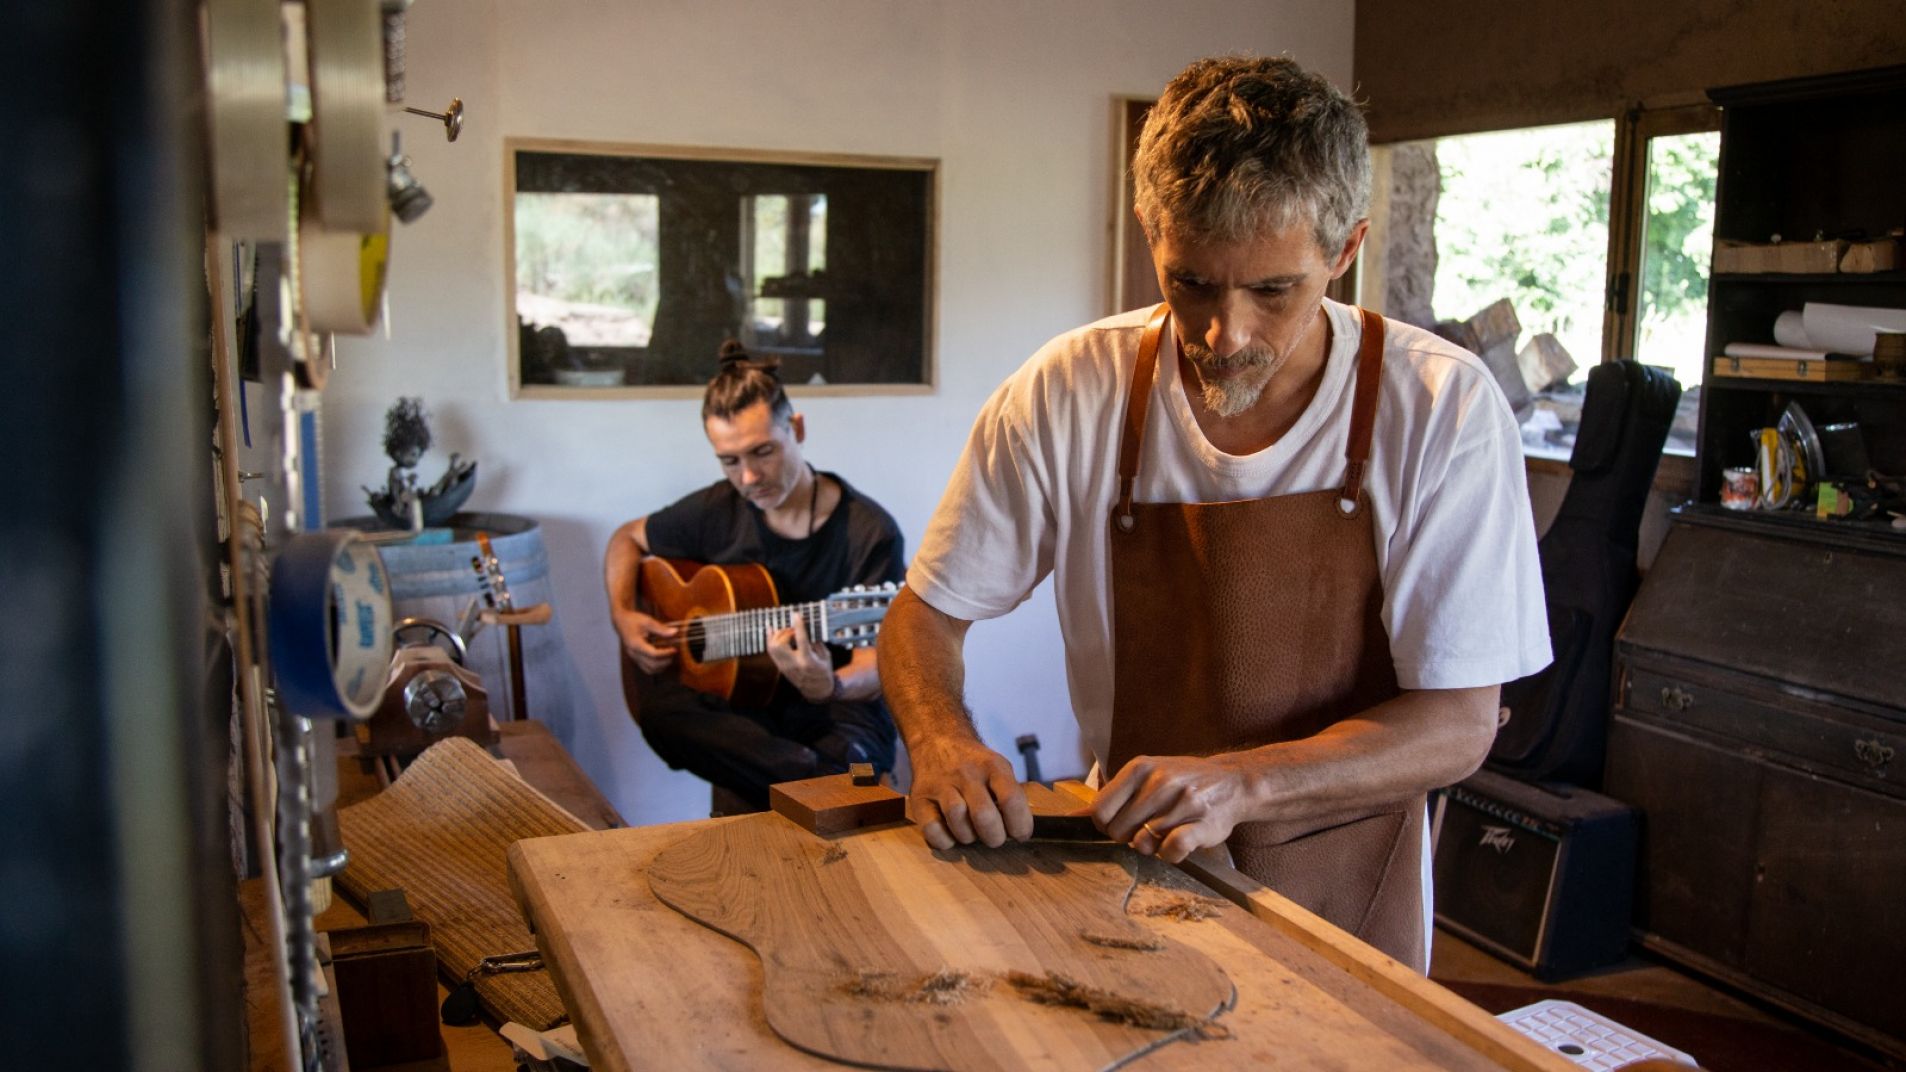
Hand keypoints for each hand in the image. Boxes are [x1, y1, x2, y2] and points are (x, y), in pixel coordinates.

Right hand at [614, 608, 677, 673]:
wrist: (621, 621)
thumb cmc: (633, 620)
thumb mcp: (648, 621)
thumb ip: (661, 628)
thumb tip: (675, 632)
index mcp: (636, 644)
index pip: (653, 654)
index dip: (666, 653)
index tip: (674, 649)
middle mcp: (634, 653)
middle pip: (652, 665)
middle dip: (665, 661)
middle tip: (673, 653)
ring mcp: (634, 657)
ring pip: (650, 670)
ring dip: (661, 666)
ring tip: (669, 657)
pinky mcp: (635, 658)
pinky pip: (647, 668)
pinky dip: (656, 667)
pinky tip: (662, 659)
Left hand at [766, 612, 835, 702]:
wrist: (817, 689)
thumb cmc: (823, 671)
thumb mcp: (825, 655)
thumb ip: (816, 641)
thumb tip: (807, 626)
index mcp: (808, 661)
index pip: (801, 640)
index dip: (798, 625)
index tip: (796, 614)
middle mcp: (794, 664)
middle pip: (780, 643)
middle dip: (786, 631)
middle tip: (794, 629)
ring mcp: (785, 667)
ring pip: (772, 647)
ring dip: (778, 635)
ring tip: (786, 631)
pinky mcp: (780, 667)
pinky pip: (770, 651)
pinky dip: (770, 639)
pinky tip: (771, 630)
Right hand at [906, 734, 1032, 849]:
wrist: (938, 741)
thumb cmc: (975, 765)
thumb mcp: (999, 767)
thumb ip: (1011, 795)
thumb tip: (1021, 832)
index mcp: (992, 766)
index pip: (1011, 799)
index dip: (1020, 824)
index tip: (1020, 835)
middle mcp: (966, 773)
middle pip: (984, 815)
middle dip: (994, 837)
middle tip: (994, 838)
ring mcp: (940, 784)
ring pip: (957, 820)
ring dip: (969, 837)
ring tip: (971, 833)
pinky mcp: (919, 797)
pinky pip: (931, 829)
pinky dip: (944, 840)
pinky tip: (951, 834)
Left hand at [1092, 754, 1251, 863]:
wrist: (1233, 782)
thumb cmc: (1182, 782)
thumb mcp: (1144, 778)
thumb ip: (1111, 797)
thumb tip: (1072, 819)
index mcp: (1140, 768)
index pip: (1100, 811)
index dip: (1105, 826)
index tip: (1120, 825)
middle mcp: (1160, 781)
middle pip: (1118, 831)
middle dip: (1128, 838)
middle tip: (1147, 829)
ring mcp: (1182, 802)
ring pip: (1144, 844)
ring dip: (1152, 847)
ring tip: (1166, 832)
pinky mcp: (1203, 824)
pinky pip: (1171, 851)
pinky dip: (1170, 855)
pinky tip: (1178, 843)